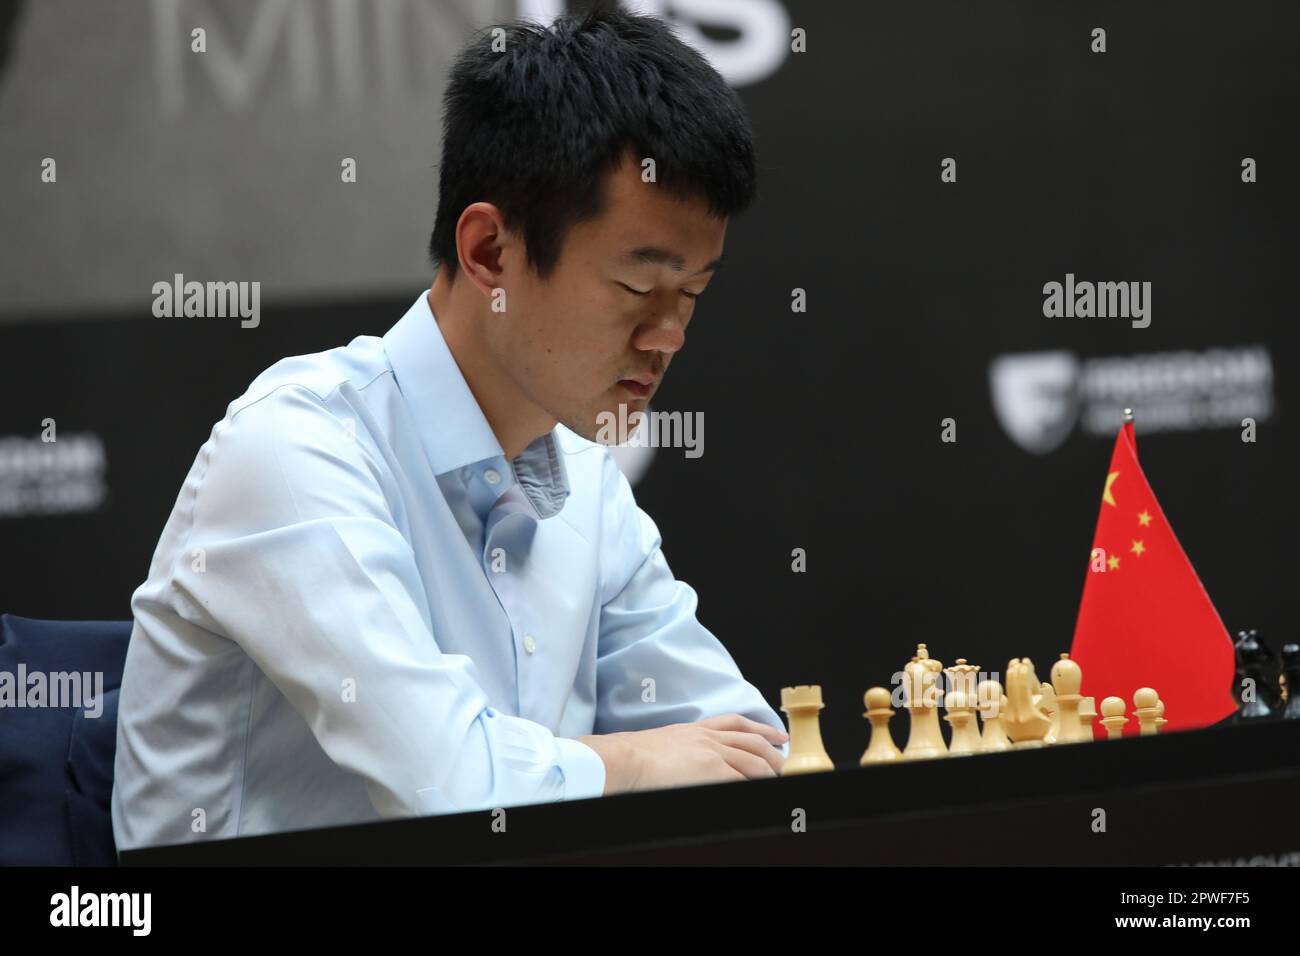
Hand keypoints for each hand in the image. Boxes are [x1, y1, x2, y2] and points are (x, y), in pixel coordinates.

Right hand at [576, 714, 787, 794]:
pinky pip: (741, 779)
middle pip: (752, 742)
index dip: (761, 729)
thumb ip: (683, 751)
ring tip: (779, 780)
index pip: (736, 724)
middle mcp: (708, 737)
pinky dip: (753, 785)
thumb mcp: (664, 745)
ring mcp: (713, 753)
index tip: (777, 735)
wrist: (626, 758)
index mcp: (696, 729)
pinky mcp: (712, 770)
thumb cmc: (632, 757)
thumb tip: (691, 765)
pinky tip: (760, 790)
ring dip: (770, 772)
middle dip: (773, 754)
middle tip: (786, 764)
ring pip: (753, 761)